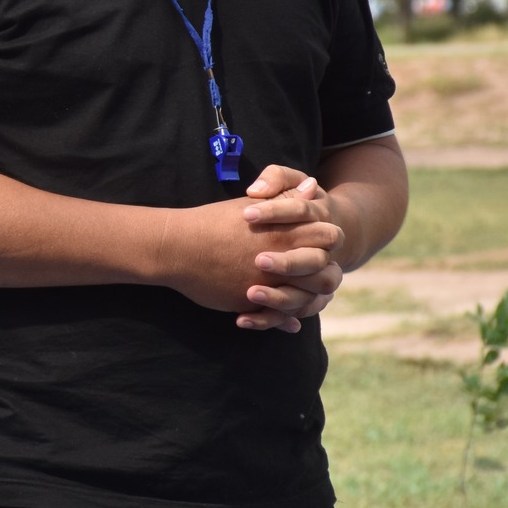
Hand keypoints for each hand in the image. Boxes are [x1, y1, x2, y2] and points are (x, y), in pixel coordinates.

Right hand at [159, 181, 343, 331]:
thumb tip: (311, 186)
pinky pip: (278, 318)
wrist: (177, 248)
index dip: (329, 239)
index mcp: (285, 232)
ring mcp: (268, 284)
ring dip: (308, 299)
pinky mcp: (252, 303)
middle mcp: (283, 259)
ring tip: (300, 295)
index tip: (318, 241)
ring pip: (307, 299)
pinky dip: (285, 320)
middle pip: (327, 273)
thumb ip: (285, 198)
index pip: (330, 236)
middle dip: (325, 272)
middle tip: (315, 271)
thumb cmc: (213, 222)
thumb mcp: (253, 204)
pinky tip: (289, 321)